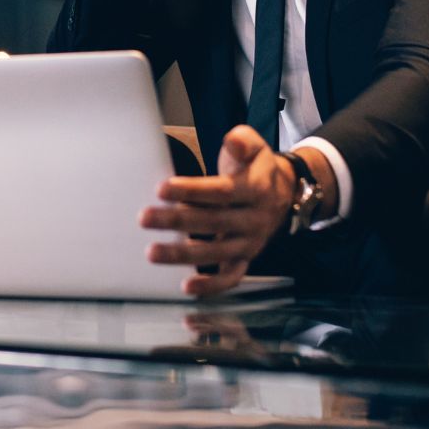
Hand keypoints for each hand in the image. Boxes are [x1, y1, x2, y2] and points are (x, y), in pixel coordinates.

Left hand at [140, 125, 292, 296]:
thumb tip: (232, 142)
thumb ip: (242, 141)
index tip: (161, 189)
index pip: (220, 192)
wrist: (284, 194)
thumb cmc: (257, 168)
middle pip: (213, 222)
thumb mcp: (255, 146)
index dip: (191, 191)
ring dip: (183, 255)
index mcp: (255, 190)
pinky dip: (210, 286)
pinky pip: (230, 278)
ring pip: (216, 253)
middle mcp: (253, 219)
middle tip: (144, 218)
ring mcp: (249, 243)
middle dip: (176, 221)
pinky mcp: (245, 260)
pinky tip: (185, 287)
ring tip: (152, 252)